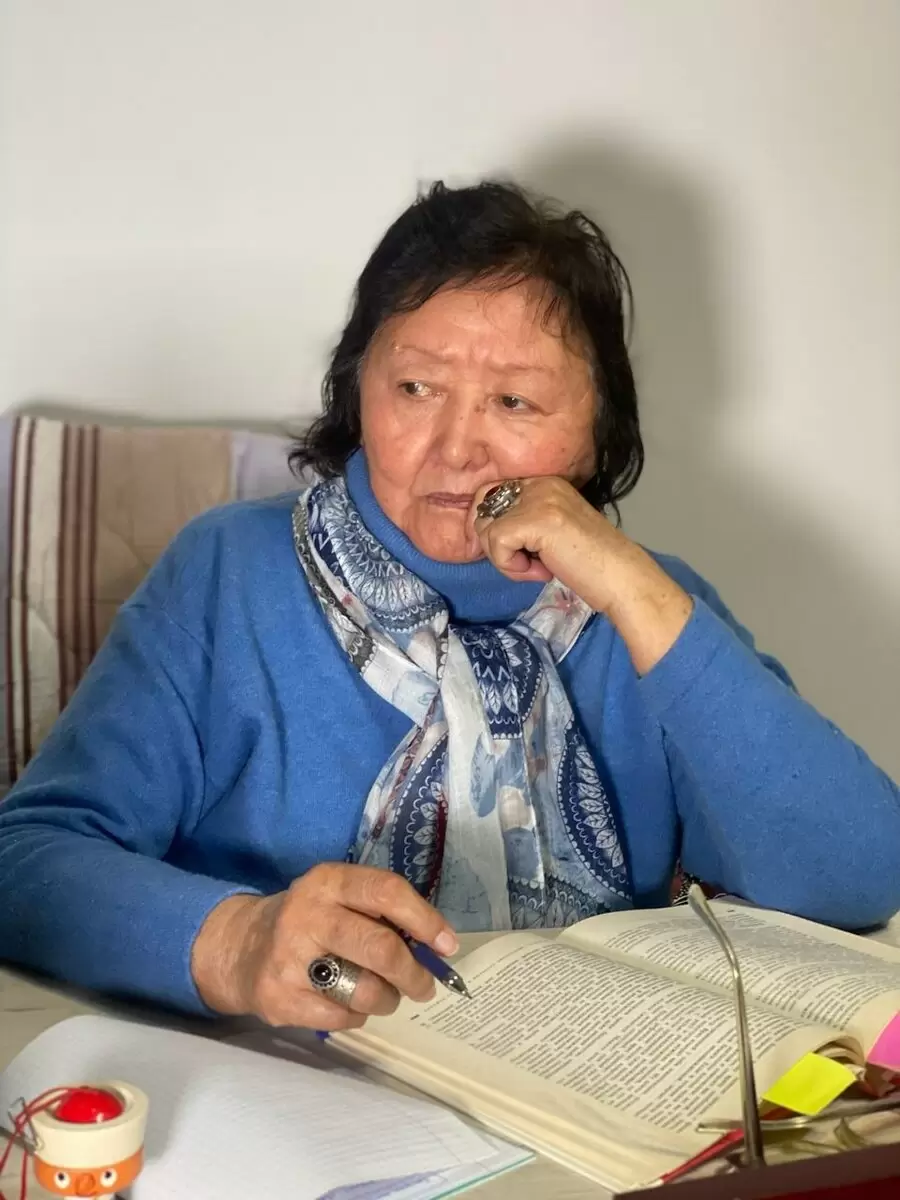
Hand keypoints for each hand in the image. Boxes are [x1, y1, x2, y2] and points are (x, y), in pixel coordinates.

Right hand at [191, 863, 457, 1030]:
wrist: (239, 948)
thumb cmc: (309, 921)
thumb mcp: (337, 897)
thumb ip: (379, 911)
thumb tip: (435, 944)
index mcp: (328, 882)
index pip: (387, 892)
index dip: (425, 920)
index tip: (448, 945)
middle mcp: (307, 915)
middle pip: (380, 948)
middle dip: (413, 974)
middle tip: (425, 986)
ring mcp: (290, 959)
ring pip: (365, 991)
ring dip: (387, 999)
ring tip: (385, 995)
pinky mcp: (281, 999)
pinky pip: (342, 1018)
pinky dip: (357, 1016)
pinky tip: (346, 1002)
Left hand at [471, 476, 693, 673]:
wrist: (622, 578)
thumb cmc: (590, 564)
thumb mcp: (552, 531)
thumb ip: (524, 522)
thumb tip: (482, 530)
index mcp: (544, 483)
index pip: (490, 494)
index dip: (492, 528)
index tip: (514, 553)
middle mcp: (540, 484)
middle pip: (482, 510)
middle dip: (495, 544)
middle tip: (525, 563)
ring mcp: (538, 499)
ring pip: (487, 530)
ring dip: (506, 560)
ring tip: (537, 569)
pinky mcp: (535, 520)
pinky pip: (497, 544)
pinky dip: (510, 567)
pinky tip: (540, 572)